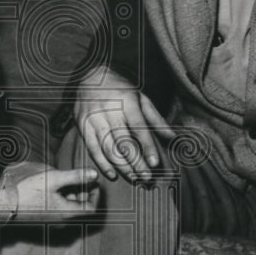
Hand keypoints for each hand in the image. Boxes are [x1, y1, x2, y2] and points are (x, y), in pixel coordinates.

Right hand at [0, 165, 99, 222]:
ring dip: (72, 196)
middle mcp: (63, 223)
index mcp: (68, 214)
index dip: (95, 195)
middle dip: (83, 193)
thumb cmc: (29, 192)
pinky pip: (60, 212)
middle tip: (80, 178)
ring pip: (70, 210)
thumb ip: (75, 176)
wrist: (6, 207)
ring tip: (65, 181)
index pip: (92, 208)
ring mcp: (54, 224)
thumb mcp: (54, 179)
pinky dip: (62, 201)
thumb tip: (95, 174)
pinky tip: (53, 189)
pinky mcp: (45, 222)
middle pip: (81, 209)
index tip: (92, 182)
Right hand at [73, 65, 174, 181]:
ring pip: (108, 147)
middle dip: (136, 162)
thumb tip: (173, 138)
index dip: (147, 146)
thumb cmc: (120, 90)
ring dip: (121, 166)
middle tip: (147, 177)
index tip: (155, 163)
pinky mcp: (82, 125)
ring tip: (134, 178)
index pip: (138, 127)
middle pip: (123, 141)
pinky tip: (112, 174)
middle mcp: (108, 110)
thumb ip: (156, 119)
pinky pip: (92, 148)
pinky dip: (102, 163)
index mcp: (126, 101)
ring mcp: (93, 118)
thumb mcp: (141, 98)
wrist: (89, 76)